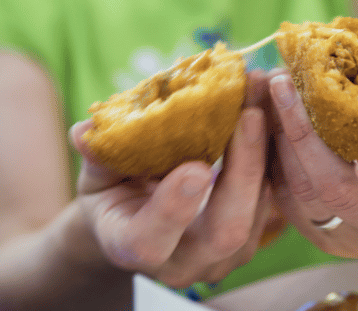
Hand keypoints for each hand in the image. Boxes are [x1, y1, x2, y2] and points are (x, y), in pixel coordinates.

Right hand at [70, 71, 271, 287]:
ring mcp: (221, 257)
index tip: (195, 168)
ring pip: (257, 211)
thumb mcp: (97, 174)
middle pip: (225, 231)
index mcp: (132, 249)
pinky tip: (272, 106)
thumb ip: (97, 155)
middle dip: (243, 170)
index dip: (173, 208)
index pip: (150, 242)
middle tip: (251, 114)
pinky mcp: (250, 237)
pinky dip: (272, 151)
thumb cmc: (113, 194)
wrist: (137, 222)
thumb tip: (85, 130)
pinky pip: (270, 196)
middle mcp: (182, 263)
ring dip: (266, 150)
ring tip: (265, 94)